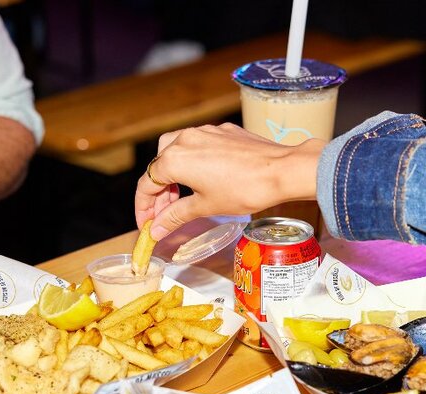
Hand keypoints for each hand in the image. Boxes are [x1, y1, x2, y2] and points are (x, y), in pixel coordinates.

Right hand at [134, 123, 325, 239]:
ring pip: (175, 150)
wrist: (282, 171)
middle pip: (159, 166)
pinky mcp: (222, 131)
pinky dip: (192, 163)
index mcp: (175, 158)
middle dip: (158, 192)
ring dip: (172, 174)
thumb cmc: (244, 189)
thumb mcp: (204, 207)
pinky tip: (203, 179)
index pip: (147, 184)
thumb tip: (155, 230)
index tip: (146, 224)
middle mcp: (185, 139)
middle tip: (163, 215)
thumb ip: (175, 216)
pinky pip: (197, 145)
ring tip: (180, 197)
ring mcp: (204, 132)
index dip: (143, 207)